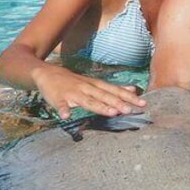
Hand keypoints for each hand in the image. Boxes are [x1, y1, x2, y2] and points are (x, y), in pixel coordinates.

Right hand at [32, 64, 146, 119]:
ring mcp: (72, 93)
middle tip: (129, 110)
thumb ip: (113, 88)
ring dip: (99, 107)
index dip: (128, 97)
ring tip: (111, 113)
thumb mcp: (95, 82)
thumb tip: (133, 89)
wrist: (47, 73)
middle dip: (117, 103)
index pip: (115, 91)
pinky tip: (66, 116)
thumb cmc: (75, 81)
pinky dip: (63, 110)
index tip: (142, 103)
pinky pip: (60, 105)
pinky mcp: (58, 98)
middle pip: (104, 96)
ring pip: (87, 101)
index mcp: (96, 85)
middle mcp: (87, 88)